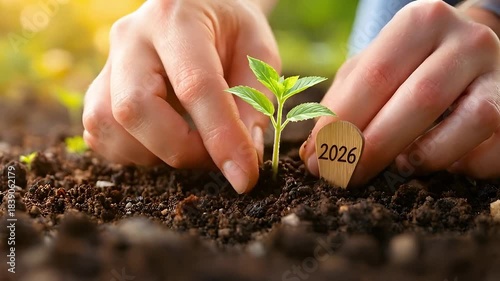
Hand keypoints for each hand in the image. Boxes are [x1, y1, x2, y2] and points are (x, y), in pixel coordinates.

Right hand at [82, 0, 280, 192]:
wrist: (199, 9)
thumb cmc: (231, 30)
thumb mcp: (259, 51)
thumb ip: (255, 100)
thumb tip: (247, 156)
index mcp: (177, 19)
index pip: (194, 86)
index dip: (221, 138)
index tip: (244, 177)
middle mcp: (131, 37)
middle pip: (134, 109)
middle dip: (180, 149)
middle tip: (215, 157)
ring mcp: (108, 63)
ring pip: (108, 126)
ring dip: (154, 153)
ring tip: (191, 144)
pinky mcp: (99, 88)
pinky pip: (100, 135)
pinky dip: (134, 152)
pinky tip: (164, 141)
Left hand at [300, 0, 499, 185]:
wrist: (469, 55)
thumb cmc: (409, 66)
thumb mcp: (373, 69)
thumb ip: (342, 103)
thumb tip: (314, 155)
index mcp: (421, 22)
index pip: (374, 77)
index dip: (340, 124)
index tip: (316, 160)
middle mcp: (467, 40)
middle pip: (419, 100)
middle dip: (373, 148)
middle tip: (342, 177)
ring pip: (472, 122)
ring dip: (424, 156)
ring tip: (396, 166)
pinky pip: (492, 148)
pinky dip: (459, 165)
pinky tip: (434, 164)